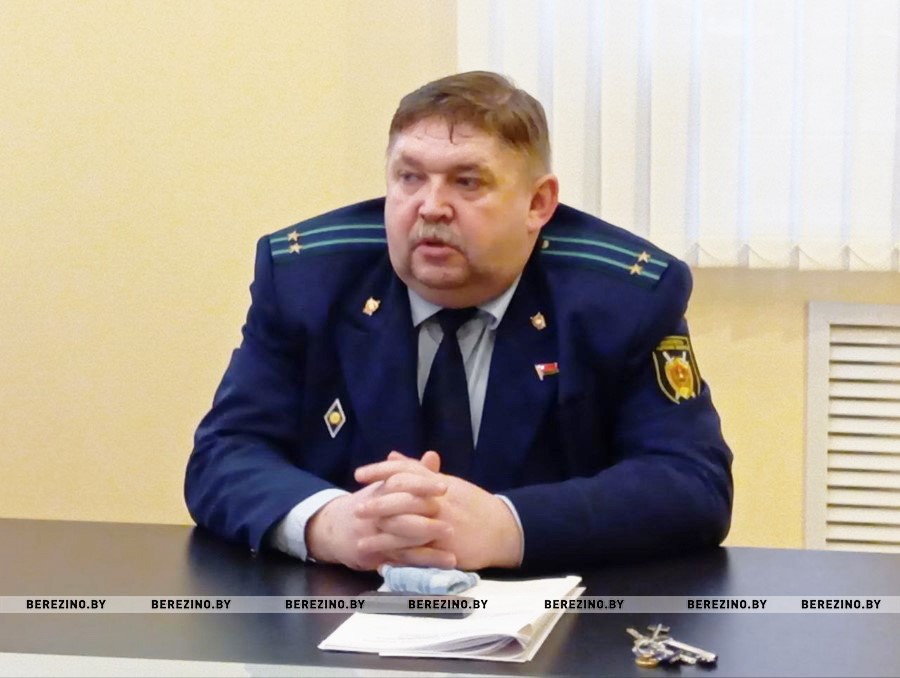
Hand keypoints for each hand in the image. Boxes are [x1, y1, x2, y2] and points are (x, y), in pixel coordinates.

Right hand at [305, 462, 454, 570]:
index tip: (444, 486)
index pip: (400, 482)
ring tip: (451, 536)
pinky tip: (448, 560)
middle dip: (425, 511)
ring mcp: (373, 534)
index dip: (422, 484)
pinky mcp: (376, 555)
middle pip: (399, 508)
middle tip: (450, 516)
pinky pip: (404, 558)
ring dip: (427, 537)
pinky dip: (427, 560)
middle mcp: (374, 510)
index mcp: (379, 489)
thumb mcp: (385, 485)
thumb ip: (412, 471)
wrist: (334, 529)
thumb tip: (433, 456)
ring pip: (400, 535)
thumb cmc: (369, 504)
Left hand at [354, 451, 522, 569]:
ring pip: (408, 529)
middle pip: (403, 498)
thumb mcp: (447, 482)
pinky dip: (400, 559)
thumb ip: (418, 471)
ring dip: (382, 537)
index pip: (405, 471)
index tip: (358, 474)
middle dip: (377, 504)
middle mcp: (439, 502)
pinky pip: (419, 555)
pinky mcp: (447, 549)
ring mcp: (443, 526)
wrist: (503, 529)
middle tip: (356, 509)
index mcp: (438, 483)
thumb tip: (392, 456)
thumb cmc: (473, 504)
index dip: (379, 471)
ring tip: (360, 542)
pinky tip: (383, 563)